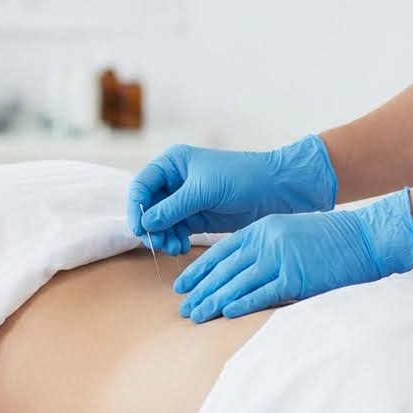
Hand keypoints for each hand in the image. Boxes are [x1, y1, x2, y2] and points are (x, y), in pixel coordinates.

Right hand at [126, 135, 337, 254]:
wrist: (275, 190)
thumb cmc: (241, 178)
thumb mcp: (203, 191)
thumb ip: (172, 207)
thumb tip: (146, 224)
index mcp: (172, 164)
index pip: (141, 185)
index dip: (136, 207)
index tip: (140, 228)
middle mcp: (173, 181)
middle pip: (148, 207)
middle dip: (151, 226)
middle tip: (159, 243)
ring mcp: (183, 200)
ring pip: (160, 222)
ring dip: (163, 237)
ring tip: (174, 248)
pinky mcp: (194, 217)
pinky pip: (174, 231)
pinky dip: (174, 241)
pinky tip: (182, 247)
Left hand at [174, 188, 412, 322]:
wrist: (367, 237)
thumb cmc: (330, 239)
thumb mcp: (288, 232)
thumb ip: (263, 247)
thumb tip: (238, 271)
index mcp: (261, 229)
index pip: (221, 252)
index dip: (199, 271)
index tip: (183, 286)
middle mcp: (266, 241)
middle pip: (225, 270)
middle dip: (201, 290)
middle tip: (183, 308)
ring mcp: (281, 258)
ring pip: (238, 282)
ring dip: (214, 301)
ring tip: (196, 316)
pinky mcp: (298, 276)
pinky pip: (263, 292)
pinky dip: (243, 302)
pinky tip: (225, 312)